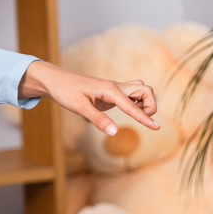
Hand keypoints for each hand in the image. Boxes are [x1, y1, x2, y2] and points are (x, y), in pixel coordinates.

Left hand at [17, 61, 158, 135]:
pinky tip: (129, 111)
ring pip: (141, 89)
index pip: (133, 106)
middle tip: (142, 119)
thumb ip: (99, 120)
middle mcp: (116, 87)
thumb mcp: (79, 108)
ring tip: (136, 115)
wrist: (55, 80)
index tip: (157, 129)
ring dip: (145, 102)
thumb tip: (115, 133)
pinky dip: (137, 102)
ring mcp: (115, 89)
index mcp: (110, 90)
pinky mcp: (112, 93)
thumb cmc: (65, 91)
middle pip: (146, 90)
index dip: (145, 119)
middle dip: (150, 105)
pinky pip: (132, 94)